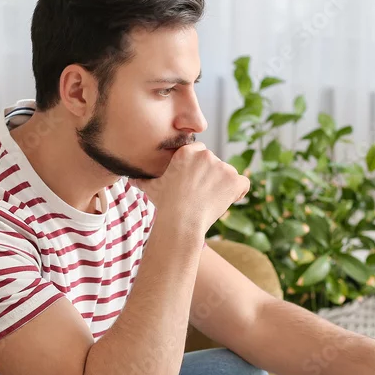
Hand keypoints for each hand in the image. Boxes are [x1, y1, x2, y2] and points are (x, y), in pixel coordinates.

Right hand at [132, 143, 249, 235]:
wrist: (181, 222)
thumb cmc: (166, 205)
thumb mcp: (151, 188)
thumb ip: (143, 179)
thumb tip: (131, 178)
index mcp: (187, 152)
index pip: (200, 152)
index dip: (199, 168)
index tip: (194, 183)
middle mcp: (206, 155)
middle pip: (214, 163)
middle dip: (211, 176)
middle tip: (200, 195)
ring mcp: (222, 167)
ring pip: (228, 174)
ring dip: (223, 185)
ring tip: (209, 201)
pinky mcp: (235, 180)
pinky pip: (243, 184)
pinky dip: (238, 193)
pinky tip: (226, 201)